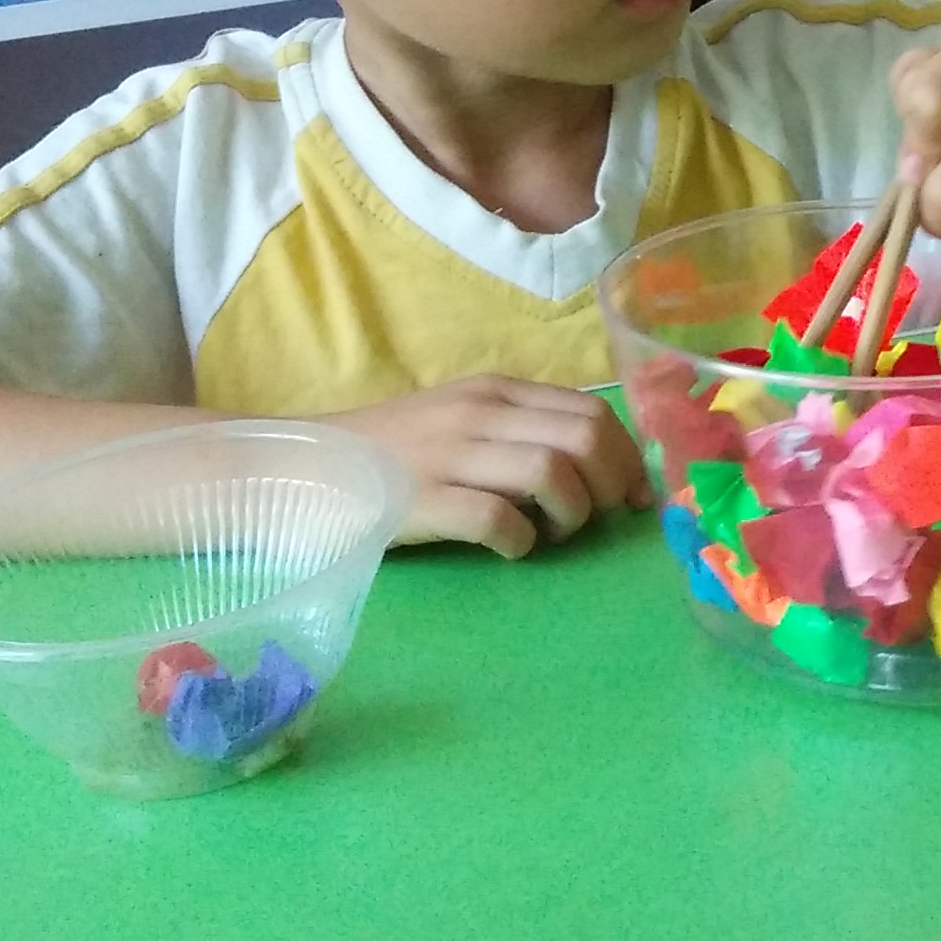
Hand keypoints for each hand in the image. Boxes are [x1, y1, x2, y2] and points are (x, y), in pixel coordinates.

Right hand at [325, 376, 648, 558]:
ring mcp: (450, 455)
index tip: (633, 496)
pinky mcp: (424, 501)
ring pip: (551, 471)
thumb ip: (521, 431)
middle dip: (612, 485)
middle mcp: (479, 414)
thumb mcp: (463, 420)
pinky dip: (521, 540)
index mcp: (496, 392)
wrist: (307, 466)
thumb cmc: (394, 452)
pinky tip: (511, 548)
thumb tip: (599, 468)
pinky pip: (498, 518)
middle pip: (583, 438)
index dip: (626, 457)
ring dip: (571, 514)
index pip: (590, 411)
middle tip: (602, 518)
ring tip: (552, 533)